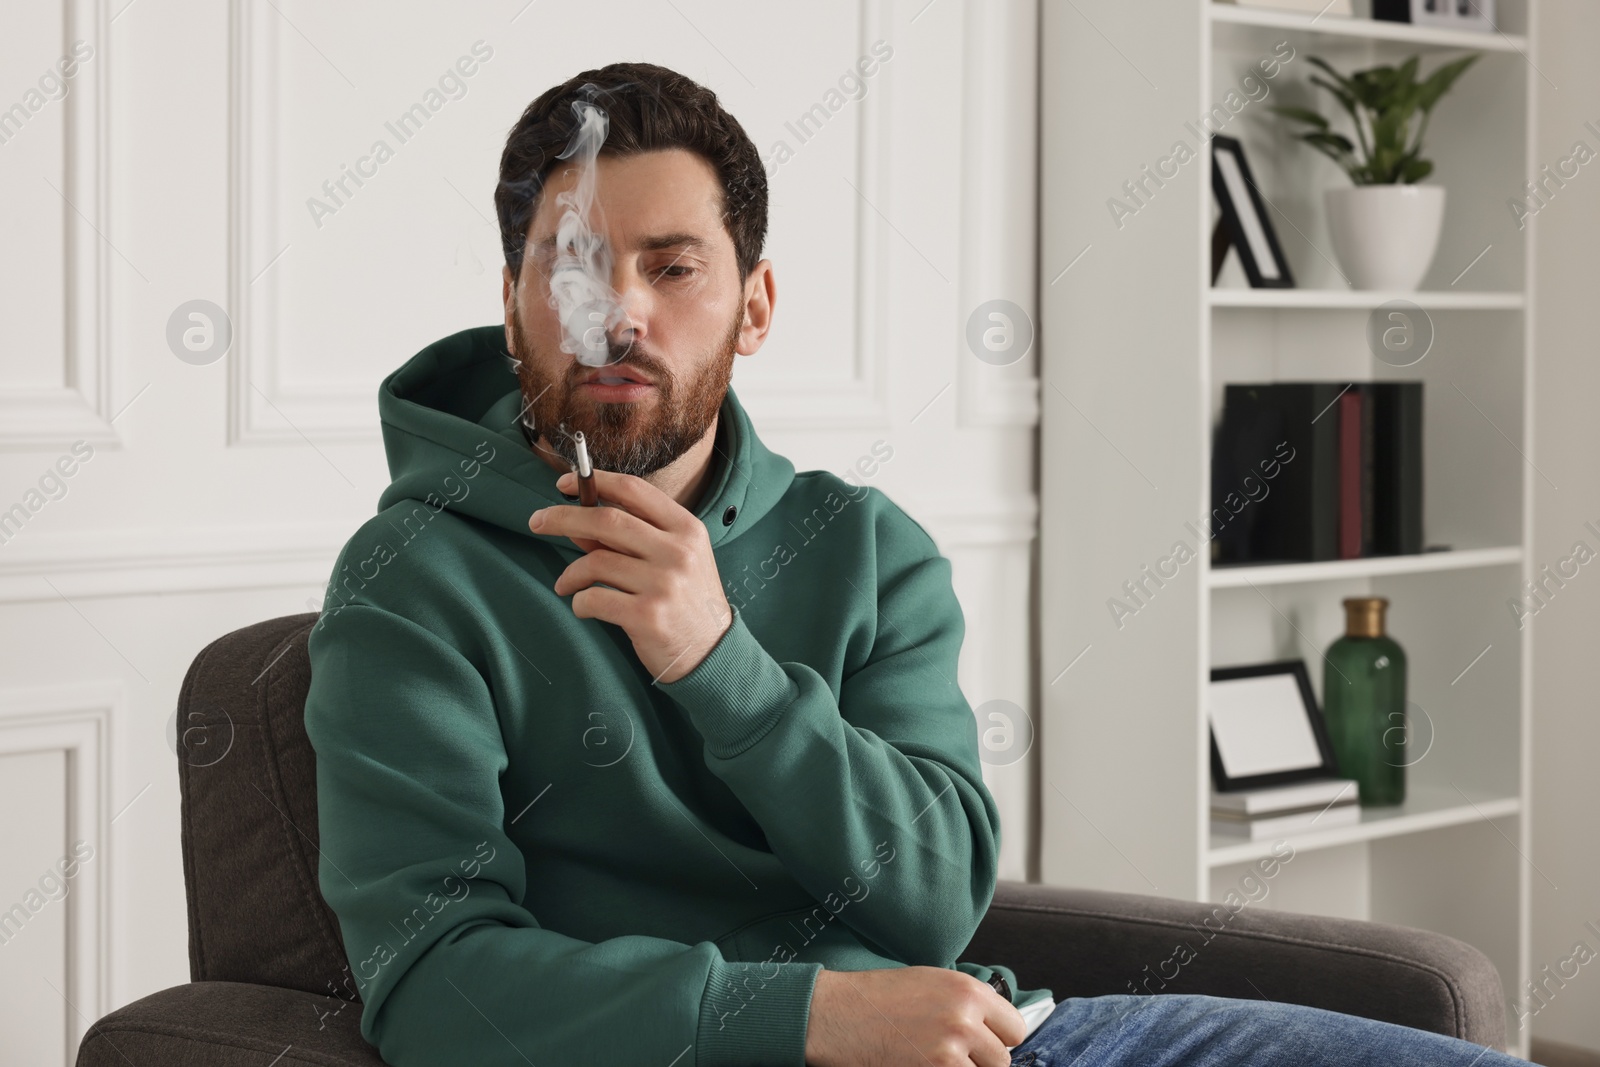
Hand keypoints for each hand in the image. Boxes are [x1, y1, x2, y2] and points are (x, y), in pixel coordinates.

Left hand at [530, 468, 733, 683]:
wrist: (713, 653)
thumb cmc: (686, 602)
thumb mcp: (669, 561)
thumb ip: (627, 540)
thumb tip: (576, 522)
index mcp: (686, 529)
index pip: (634, 490)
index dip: (595, 481)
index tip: (564, 483)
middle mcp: (678, 552)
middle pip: (607, 520)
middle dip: (563, 517)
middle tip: (537, 521)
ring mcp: (664, 584)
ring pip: (595, 562)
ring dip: (570, 574)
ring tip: (565, 585)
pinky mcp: (648, 616)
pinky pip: (594, 599)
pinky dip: (580, 602)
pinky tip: (584, 607)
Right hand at [805, 967, 1025, 1066]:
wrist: (837, 1014)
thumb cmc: (879, 996)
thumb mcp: (932, 982)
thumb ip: (968, 1002)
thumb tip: (996, 1029)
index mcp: (968, 991)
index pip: (1015, 1029)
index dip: (999, 1038)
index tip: (983, 1043)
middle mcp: (964, 1019)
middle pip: (1002, 1060)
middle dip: (981, 1061)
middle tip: (953, 1056)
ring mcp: (949, 1051)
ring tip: (935, 1060)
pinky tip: (922, 1065)